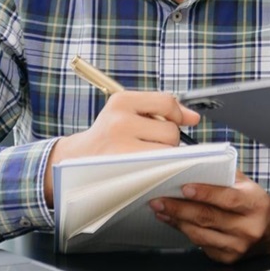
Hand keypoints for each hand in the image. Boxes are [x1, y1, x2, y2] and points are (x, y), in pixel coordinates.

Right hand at [44, 92, 199, 204]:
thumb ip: (160, 110)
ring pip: (167, 151)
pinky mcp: (124, 169)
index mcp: (121, 101)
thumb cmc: (109, 136)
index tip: (176, 123)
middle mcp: (120, 120)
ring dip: (165, 156)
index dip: (177, 115)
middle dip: (169, 139)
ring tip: (145, 155)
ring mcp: (121, 147)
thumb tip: (193, 118)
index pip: (166, 102)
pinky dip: (161, 168)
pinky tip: (148, 167)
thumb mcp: (126, 112)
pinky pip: (159, 168)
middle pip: (171, 131)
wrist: (75, 160)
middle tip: (150, 144)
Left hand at [149, 171, 269, 263]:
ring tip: (160, 210)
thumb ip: (224, 176)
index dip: (205, 193)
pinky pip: (201, 245)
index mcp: (254, 204)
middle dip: (179, 208)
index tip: (184, 187)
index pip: (227, 199)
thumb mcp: (247, 185)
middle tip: (158, 200)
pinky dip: (185, 232)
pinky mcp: (228, 258)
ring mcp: (238, 246)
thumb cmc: (255, 203)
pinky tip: (175, 222)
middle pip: (208, 218)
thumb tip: (194, 165)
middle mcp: (248, 228)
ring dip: (177, 221)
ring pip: (200, 234)